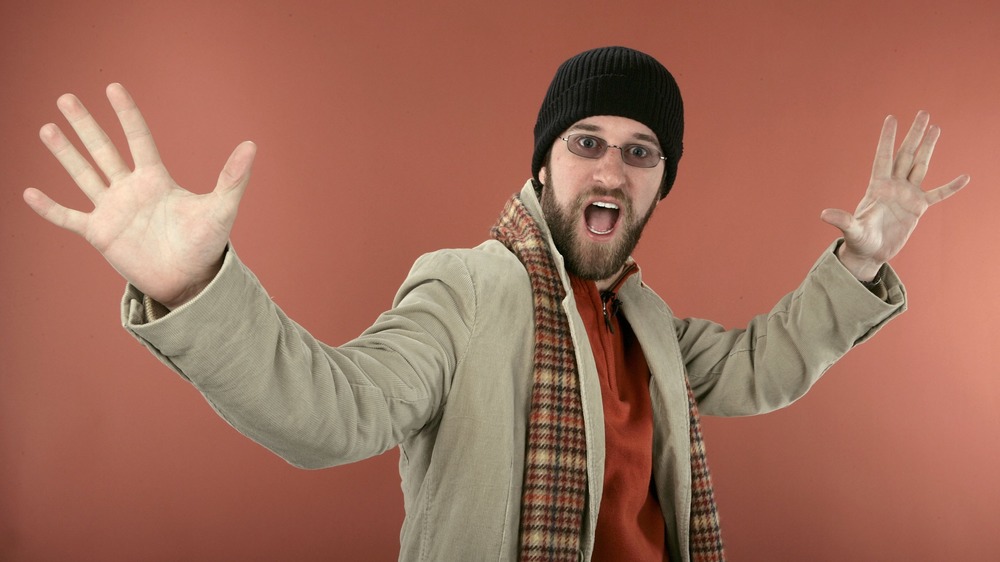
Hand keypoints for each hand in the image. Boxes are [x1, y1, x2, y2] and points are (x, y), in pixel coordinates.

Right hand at [23, 83, 255, 308]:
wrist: (190, 280)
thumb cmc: (206, 244)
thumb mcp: (221, 209)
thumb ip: (233, 178)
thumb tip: (252, 145)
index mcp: (156, 180)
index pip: (138, 139)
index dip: (126, 114)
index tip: (112, 87)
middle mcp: (131, 190)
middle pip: (104, 150)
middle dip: (86, 125)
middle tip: (66, 98)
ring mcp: (113, 211)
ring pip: (84, 175)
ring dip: (65, 154)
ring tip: (47, 128)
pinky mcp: (101, 234)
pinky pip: (69, 218)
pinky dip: (50, 208)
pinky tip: (29, 192)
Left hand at [820, 111, 968, 280]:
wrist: (869, 253)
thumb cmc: (858, 241)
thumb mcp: (852, 230)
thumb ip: (842, 220)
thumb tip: (823, 215)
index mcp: (877, 186)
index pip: (883, 156)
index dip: (887, 138)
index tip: (892, 118)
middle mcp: (893, 186)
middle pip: (905, 154)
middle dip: (914, 134)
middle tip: (923, 113)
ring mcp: (907, 195)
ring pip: (920, 166)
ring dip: (928, 147)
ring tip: (936, 128)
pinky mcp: (918, 208)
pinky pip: (938, 194)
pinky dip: (951, 187)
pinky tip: (964, 177)